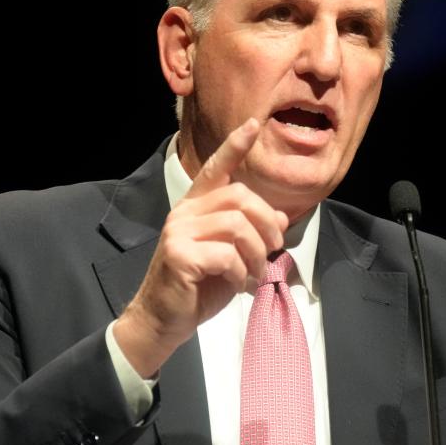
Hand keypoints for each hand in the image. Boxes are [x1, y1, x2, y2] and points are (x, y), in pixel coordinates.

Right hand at [113, 118, 288, 377]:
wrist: (164, 319)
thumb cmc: (199, 286)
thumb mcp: (232, 256)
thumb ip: (251, 233)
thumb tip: (281, 217)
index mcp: (195, 206)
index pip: (216, 168)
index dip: (235, 146)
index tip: (254, 124)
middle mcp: (185, 212)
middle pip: (240, 197)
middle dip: (267, 224)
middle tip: (274, 250)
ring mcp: (179, 231)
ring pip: (238, 226)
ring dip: (258, 254)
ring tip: (256, 274)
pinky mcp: (178, 254)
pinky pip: (227, 255)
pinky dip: (242, 273)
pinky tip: (239, 285)